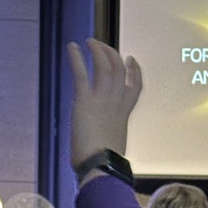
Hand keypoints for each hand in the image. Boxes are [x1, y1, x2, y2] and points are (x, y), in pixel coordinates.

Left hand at [67, 39, 142, 173]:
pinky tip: (72, 47)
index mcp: (124, 114)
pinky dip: (76, 58)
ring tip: (89, 42)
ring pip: (105, 66)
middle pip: (119, 69)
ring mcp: (102, 100)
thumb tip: (103, 148)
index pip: (135, 86)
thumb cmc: (105, 164)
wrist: (100, 166)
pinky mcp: (85, 101)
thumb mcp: (114, 147)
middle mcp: (116, 103)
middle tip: (102, 46)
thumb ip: (110, 138)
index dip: (135, 71)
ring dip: (97, 50)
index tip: (130, 60)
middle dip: (112, 54)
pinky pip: (82, 73)